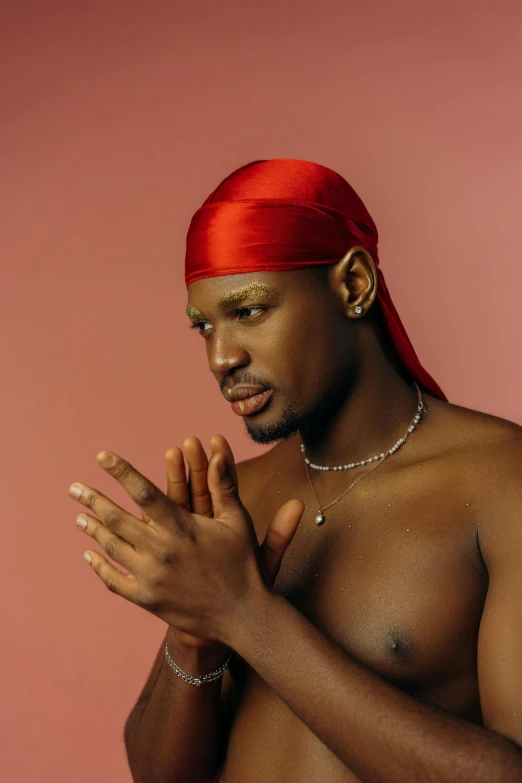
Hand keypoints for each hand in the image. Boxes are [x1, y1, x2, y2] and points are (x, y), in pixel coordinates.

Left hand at [69, 440, 303, 647]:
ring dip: (93, 529)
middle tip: (74, 487)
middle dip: (93, 500)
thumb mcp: (237, 520)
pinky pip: (114, 581)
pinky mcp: (147, 600)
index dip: (121, 472)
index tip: (102, 456)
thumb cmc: (242, 563)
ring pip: (112, 547)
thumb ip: (222, 486)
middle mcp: (161, 551)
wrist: (243, 615)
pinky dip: (99, 566)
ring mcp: (151, 577)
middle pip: (117, 519)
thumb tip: (217, 453)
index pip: (144, 492)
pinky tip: (89, 555)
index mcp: (182, 528)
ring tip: (79, 516)